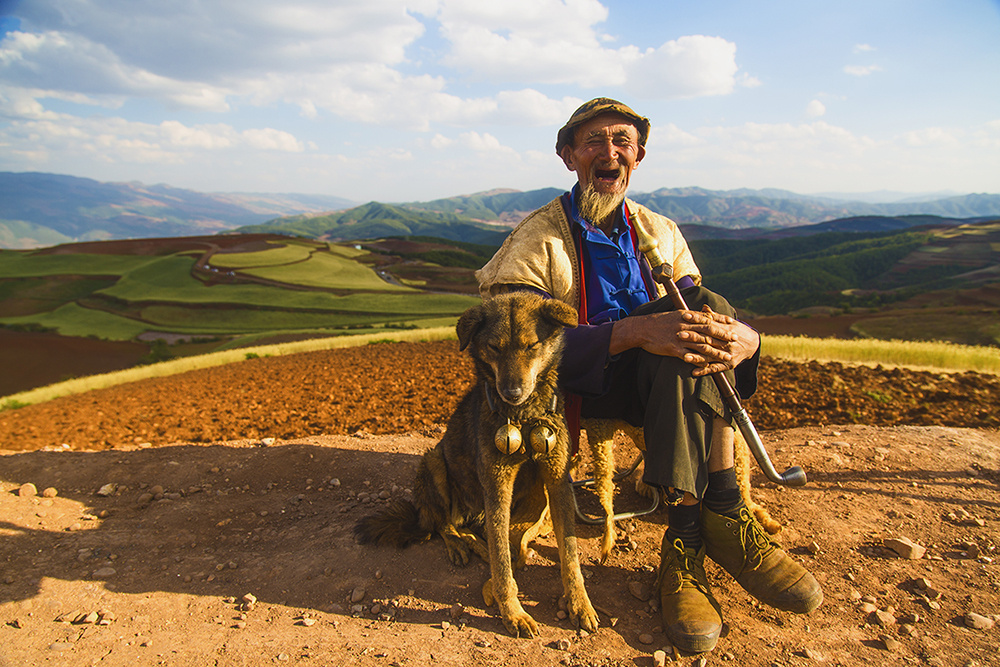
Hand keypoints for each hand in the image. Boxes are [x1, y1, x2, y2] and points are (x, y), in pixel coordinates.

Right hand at [611, 305, 758, 374]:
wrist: (641, 329)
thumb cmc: (657, 322)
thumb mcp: (674, 314)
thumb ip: (688, 315)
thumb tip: (700, 314)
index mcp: (686, 316)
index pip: (708, 318)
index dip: (721, 321)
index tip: (732, 322)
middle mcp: (686, 326)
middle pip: (709, 331)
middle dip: (724, 336)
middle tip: (735, 340)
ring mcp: (680, 338)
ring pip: (703, 345)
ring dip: (716, 352)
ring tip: (727, 357)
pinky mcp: (674, 349)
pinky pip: (690, 356)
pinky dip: (700, 361)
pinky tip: (708, 366)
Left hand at [680, 305, 759, 375]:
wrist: (753, 345)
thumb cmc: (737, 330)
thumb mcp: (729, 322)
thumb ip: (715, 316)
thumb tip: (704, 308)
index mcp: (726, 329)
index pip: (709, 324)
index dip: (697, 319)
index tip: (684, 316)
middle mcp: (726, 342)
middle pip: (708, 339)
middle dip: (693, 337)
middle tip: (679, 334)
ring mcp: (727, 354)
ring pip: (710, 356)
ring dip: (696, 357)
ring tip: (683, 356)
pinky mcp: (728, 365)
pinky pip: (715, 369)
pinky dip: (704, 371)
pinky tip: (694, 372)